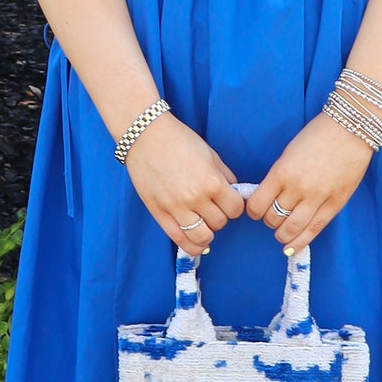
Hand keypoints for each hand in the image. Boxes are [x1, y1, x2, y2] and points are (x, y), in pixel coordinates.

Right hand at [125, 111, 246, 251]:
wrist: (145, 136)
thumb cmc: (179, 140)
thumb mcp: (210, 154)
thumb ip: (225, 176)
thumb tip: (234, 193)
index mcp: (212, 181)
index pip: (235, 209)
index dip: (234, 206)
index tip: (228, 201)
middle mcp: (195, 198)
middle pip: (220, 223)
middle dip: (220, 216)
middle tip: (213, 207)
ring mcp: (176, 208)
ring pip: (202, 237)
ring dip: (207, 232)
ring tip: (204, 223)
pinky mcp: (159, 213)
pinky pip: (180, 240)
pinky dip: (192, 246)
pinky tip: (196, 241)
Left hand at [250, 111, 371, 250]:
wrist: (350, 129)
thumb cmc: (317, 135)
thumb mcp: (289, 152)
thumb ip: (279, 175)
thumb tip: (268, 197)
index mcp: (282, 171)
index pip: (257, 204)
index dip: (253, 211)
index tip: (256, 211)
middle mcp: (297, 187)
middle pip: (273, 218)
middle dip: (269, 222)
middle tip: (272, 218)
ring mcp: (317, 197)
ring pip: (291, 229)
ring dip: (282, 235)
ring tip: (281, 234)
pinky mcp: (335, 204)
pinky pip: (314, 230)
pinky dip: (300, 243)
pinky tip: (291, 248)